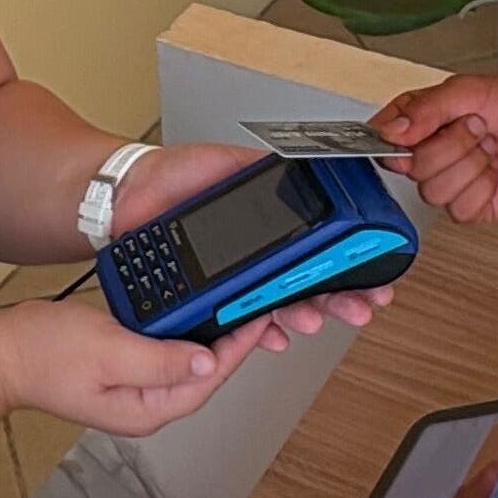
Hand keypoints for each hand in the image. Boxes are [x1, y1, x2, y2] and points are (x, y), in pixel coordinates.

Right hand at [0, 298, 280, 436]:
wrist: (2, 352)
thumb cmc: (43, 353)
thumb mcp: (108, 350)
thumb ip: (160, 360)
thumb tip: (206, 363)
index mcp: (146, 408)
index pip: (209, 379)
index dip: (239, 347)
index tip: (258, 316)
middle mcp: (144, 403)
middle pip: (204, 374)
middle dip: (233, 342)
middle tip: (254, 306)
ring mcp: (134, 387)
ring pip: (187, 361)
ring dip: (210, 334)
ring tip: (233, 305)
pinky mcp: (124, 368)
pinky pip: (166, 350)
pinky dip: (183, 329)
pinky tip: (192, 309)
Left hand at [110, 142, 396, 337]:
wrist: (124, 196)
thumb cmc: (169, 177)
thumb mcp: (224, 162)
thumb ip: (262, 168)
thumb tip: (302, 165)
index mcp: (266, 226)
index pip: (316, 249)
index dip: (347, 264)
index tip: (373, 278)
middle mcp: (254, 255)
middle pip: (308, 283)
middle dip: (338, 299)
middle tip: (358, 307)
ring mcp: (233, 278)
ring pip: (279, 304)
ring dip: (303, 315)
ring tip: (313, 318)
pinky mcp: (207, 296)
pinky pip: (240, 320)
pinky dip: (261, 331)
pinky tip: (274, 335)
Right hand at [369, 71, 497, 223]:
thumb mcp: (468, 90)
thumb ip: (426, 108)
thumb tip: (392, 130)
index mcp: (418, 122)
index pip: (381, 139)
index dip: (395, 141)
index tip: (415, 132)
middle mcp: (429, 153)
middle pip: (412, 168)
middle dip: (452, 146)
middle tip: (475, 128)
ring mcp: (450, 181)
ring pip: (435, 192)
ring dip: (471, 166)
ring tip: (488, 148)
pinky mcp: (472, 206)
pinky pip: (461, 210)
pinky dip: (484, 188)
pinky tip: (494, 171)